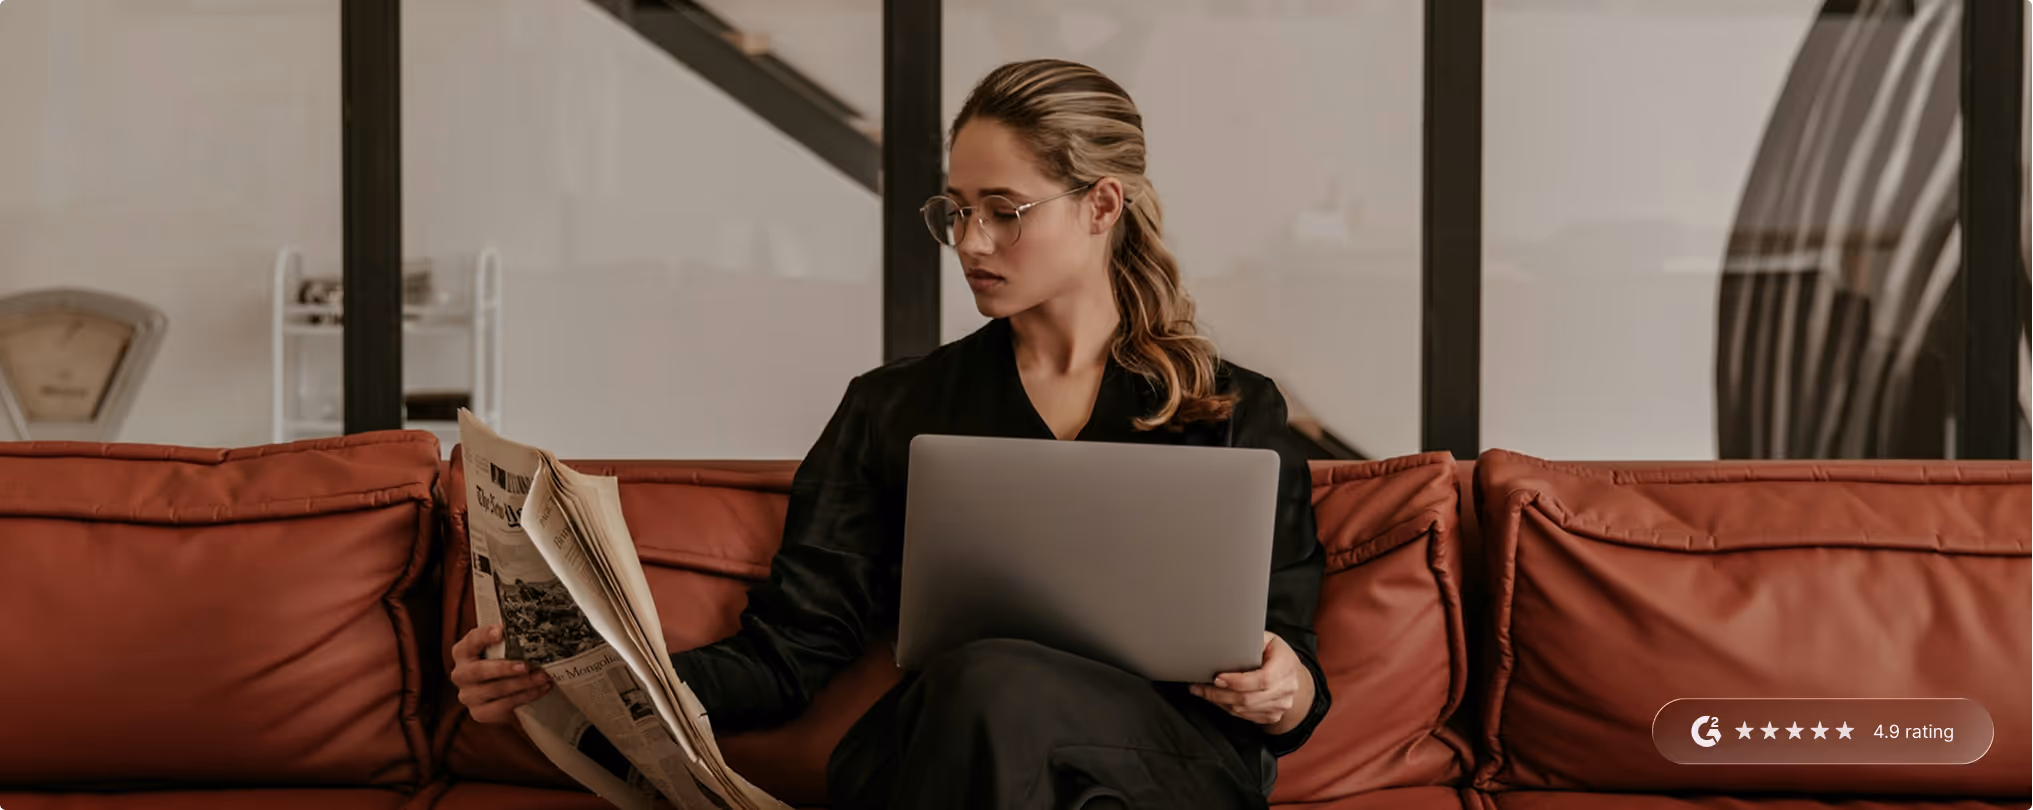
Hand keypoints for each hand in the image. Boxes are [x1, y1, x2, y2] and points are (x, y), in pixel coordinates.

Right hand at [451, 624, 550, 723]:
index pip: (471, 641)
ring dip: (522, 683)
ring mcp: (468, 695)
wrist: (504, 696)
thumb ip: (508, 641)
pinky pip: (503, 705)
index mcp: (463, 652)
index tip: (501, 632)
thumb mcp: (502, 649)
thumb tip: (530, 632)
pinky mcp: (479, 712)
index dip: (485, 636)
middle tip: (526, 666)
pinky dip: (525, 696)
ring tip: (542, 677)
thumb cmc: (504, 664)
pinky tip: (540, 689)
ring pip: (495, 690)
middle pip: (478, 671)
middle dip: (504, 668)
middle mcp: (461, 674)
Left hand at [1191, 632, 1310, 733]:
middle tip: (1199, 687)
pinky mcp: (1272, 716)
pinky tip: (1217, 699)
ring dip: (1219, 702)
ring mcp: (1280, 706)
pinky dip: (1228, 708)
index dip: (1237, 682)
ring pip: (1243, 709)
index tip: (1217, 678)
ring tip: (1202, 691)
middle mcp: (1285, 690)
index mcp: (1286, 668)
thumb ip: (1252, 641)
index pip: (1262, 680)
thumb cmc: (1277, 654)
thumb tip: (1226, 640)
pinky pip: (1245, 716)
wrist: (1292, 674)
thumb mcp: (1268, 640)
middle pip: (1248, 698)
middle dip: (1219, 694)